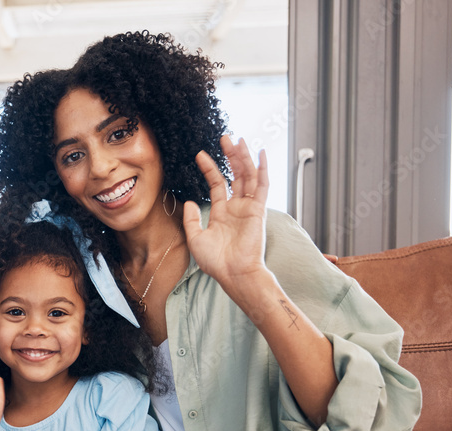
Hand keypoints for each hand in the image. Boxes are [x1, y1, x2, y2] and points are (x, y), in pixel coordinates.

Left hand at [182, 136, 269, 288]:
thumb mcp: (195, 239)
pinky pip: (262, 185)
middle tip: (225, 137)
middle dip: (230, 155)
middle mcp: (236, 207)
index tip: (200, 155)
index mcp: (222, 213)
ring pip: (248, 175)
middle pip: (235, 174)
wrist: (233, 273)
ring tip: (238, 139)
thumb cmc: (215, 262)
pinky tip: (260, 153)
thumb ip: (191, 219)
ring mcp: (248, 207)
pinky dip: (263, 169)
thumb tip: (188, 201)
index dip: (209, 168)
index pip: (217, 184)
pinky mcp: (258, 210)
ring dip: (244, 157)